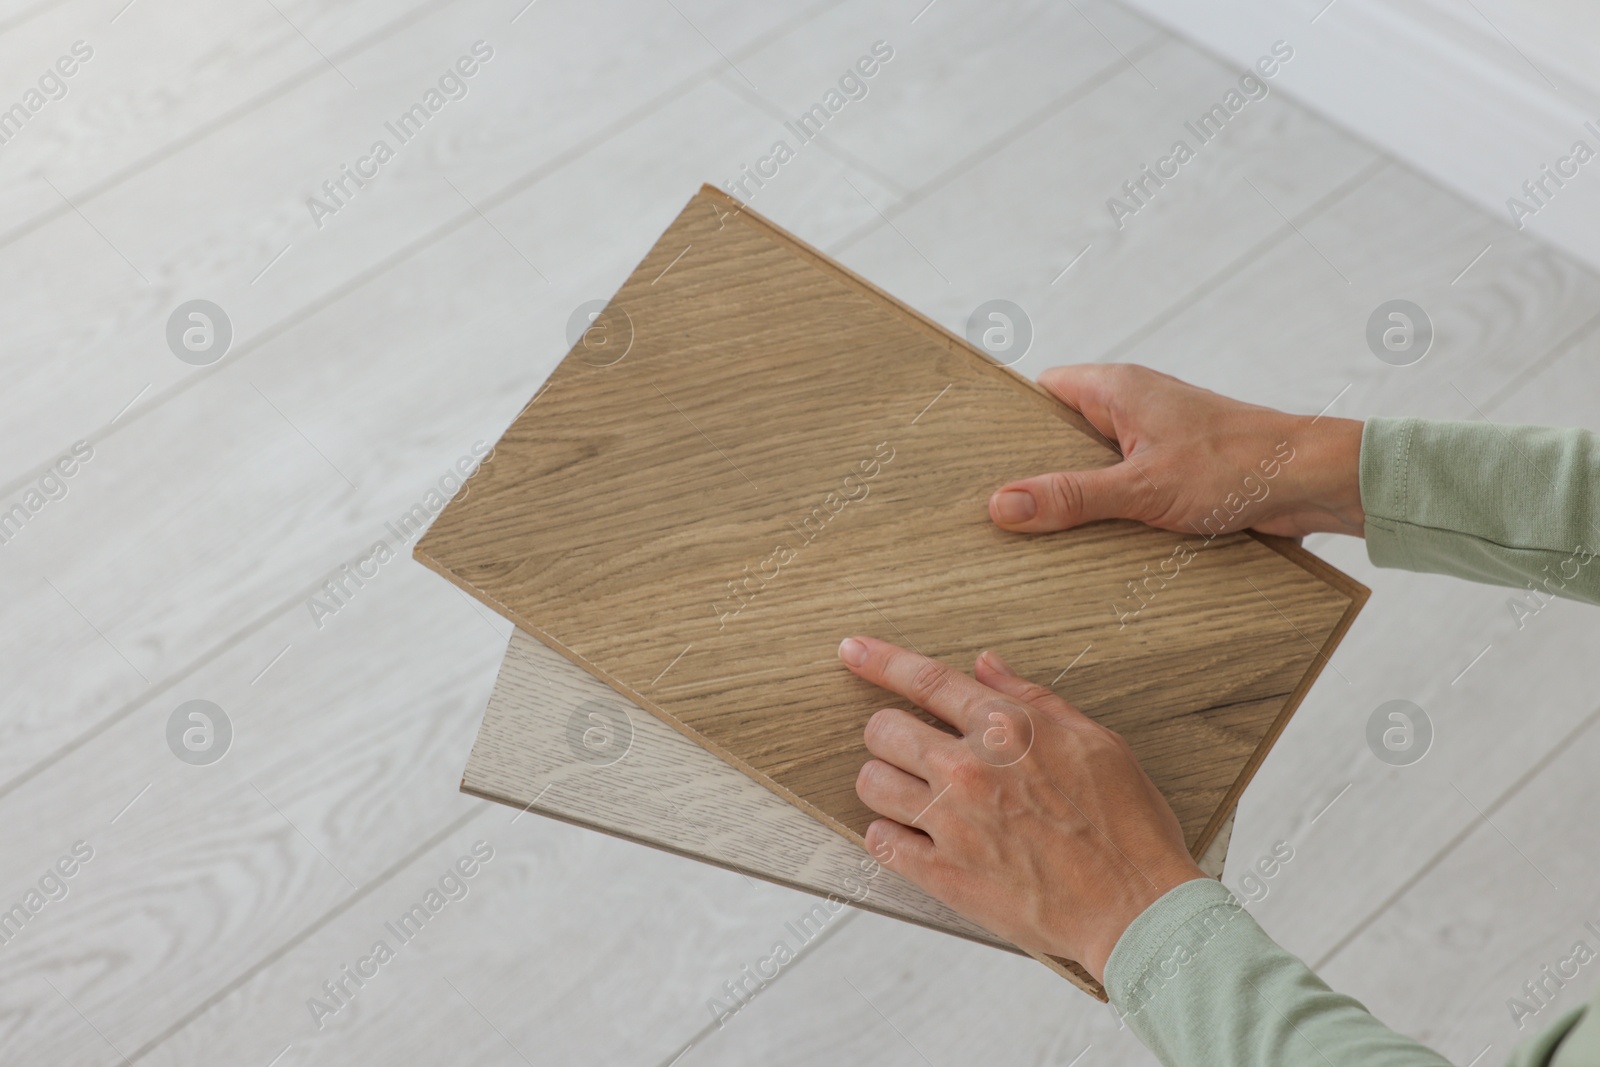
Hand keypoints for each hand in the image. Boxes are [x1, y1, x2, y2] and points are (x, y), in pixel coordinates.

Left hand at [838, 634, 1205, 981]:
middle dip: (890, 733)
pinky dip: (888, 834)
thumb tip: (985, 666)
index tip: (852, 650)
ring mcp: (950, 822)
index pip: (925, 680)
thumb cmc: (1126, 825)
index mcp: (1007, 729)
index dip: (880, 660)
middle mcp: (968, 769)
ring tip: (913, 794)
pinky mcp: (941, 873)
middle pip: (882, 730)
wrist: (1135, 908)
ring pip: (871, 783)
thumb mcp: (1095, 741)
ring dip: (885, 782)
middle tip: (913, 750)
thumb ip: (1031, 699)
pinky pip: (879, 841)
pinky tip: (912, 836)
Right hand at [988, 364, 1364, 538]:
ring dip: (1077, 498)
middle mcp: (1134, 408)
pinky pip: (1125, 490)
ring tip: (1037, 533)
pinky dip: (1109, 513)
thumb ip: (1071, 496)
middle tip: (999, 509)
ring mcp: (1156, 441)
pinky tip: (1092, 545)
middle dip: (1037, 470)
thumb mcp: (1142, 487)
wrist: (1314, 482)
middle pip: (1063, 435)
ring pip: (1095, 467)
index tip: (978, 458)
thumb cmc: (1240, 465)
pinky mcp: (1177, 474)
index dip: (1010, 422)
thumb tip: (1002, 506)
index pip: (1043, 391)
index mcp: (1118, 389)